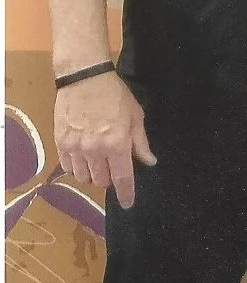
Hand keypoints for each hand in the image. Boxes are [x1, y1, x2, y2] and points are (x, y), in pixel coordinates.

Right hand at [54, 71, 155, 208]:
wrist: (84, 78)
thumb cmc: (115, 95)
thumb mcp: (135, 116)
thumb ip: (141, 142)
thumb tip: (149, 162)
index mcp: (117, 144)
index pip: (123, 179)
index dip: (126, 194)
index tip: (127, 204)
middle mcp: (95, 150)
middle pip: (101, 181)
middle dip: (109, 179)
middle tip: (113, 166)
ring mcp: (75, 148)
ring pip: (83, 177)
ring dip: (92, 174)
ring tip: (97, 161)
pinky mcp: (61, 143)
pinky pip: (67, 167)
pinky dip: (76, 167)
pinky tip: (82, 157)